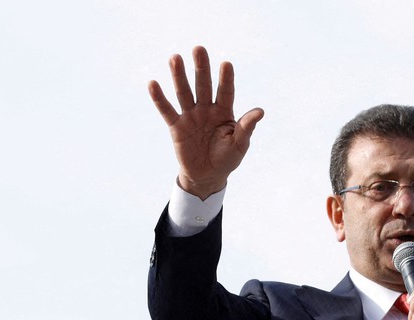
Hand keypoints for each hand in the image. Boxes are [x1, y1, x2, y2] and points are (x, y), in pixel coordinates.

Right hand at [148, 46, 264, 198]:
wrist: (208, 176)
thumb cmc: (227, 158)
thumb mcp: (240, 145)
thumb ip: (247, 127)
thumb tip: (260, 111)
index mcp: (224, 112)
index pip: (226, 92)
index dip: (226, 79)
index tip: (226, 64)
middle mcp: (206, 109)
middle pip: (203, 85)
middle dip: (201, 68)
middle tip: (199, 48)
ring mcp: (190, 116)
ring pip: (184, 93)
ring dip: (179, 76)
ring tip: (175, 58)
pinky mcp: (176, 126)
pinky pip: (167, 110)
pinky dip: (159, 98)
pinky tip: (153, 83)